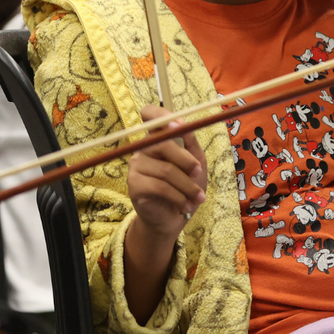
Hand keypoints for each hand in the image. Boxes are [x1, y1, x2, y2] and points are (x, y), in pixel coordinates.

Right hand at [127, 105, 207, 241]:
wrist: (171, 219)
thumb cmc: (183, 187)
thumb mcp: (195, 163)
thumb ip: (191, 144)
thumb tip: (185, 126)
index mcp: (156, 138)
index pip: (150, 114)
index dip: (161, 114)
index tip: (179, 124)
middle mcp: (142, 148)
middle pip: (163, 143)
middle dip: (187, 160)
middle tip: (199, 173)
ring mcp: (136, 166)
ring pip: (166, 170)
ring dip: (188, 186)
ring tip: (198, 198)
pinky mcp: (134, 185)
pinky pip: (160, 187)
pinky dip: (179, 197)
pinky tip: (186, 205)